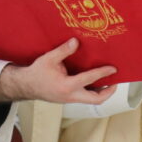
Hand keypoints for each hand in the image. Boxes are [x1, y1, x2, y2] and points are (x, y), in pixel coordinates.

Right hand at [0, 39, 117, 104]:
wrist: (26, 86)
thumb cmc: (36, 73)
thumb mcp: (48, 59)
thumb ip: (63, 51)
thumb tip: (76, 41)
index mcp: (67, 86)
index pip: (89, 79)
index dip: (103, 73)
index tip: (113, 69)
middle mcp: (71, 96)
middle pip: (96, 99)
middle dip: (108, 92)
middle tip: (115, 82)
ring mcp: (70, 99)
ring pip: (91, 100)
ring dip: (101, 93)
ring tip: (108, 82)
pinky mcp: (68, 99)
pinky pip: (84, 97)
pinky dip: (92, 91)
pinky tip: (94, 83)